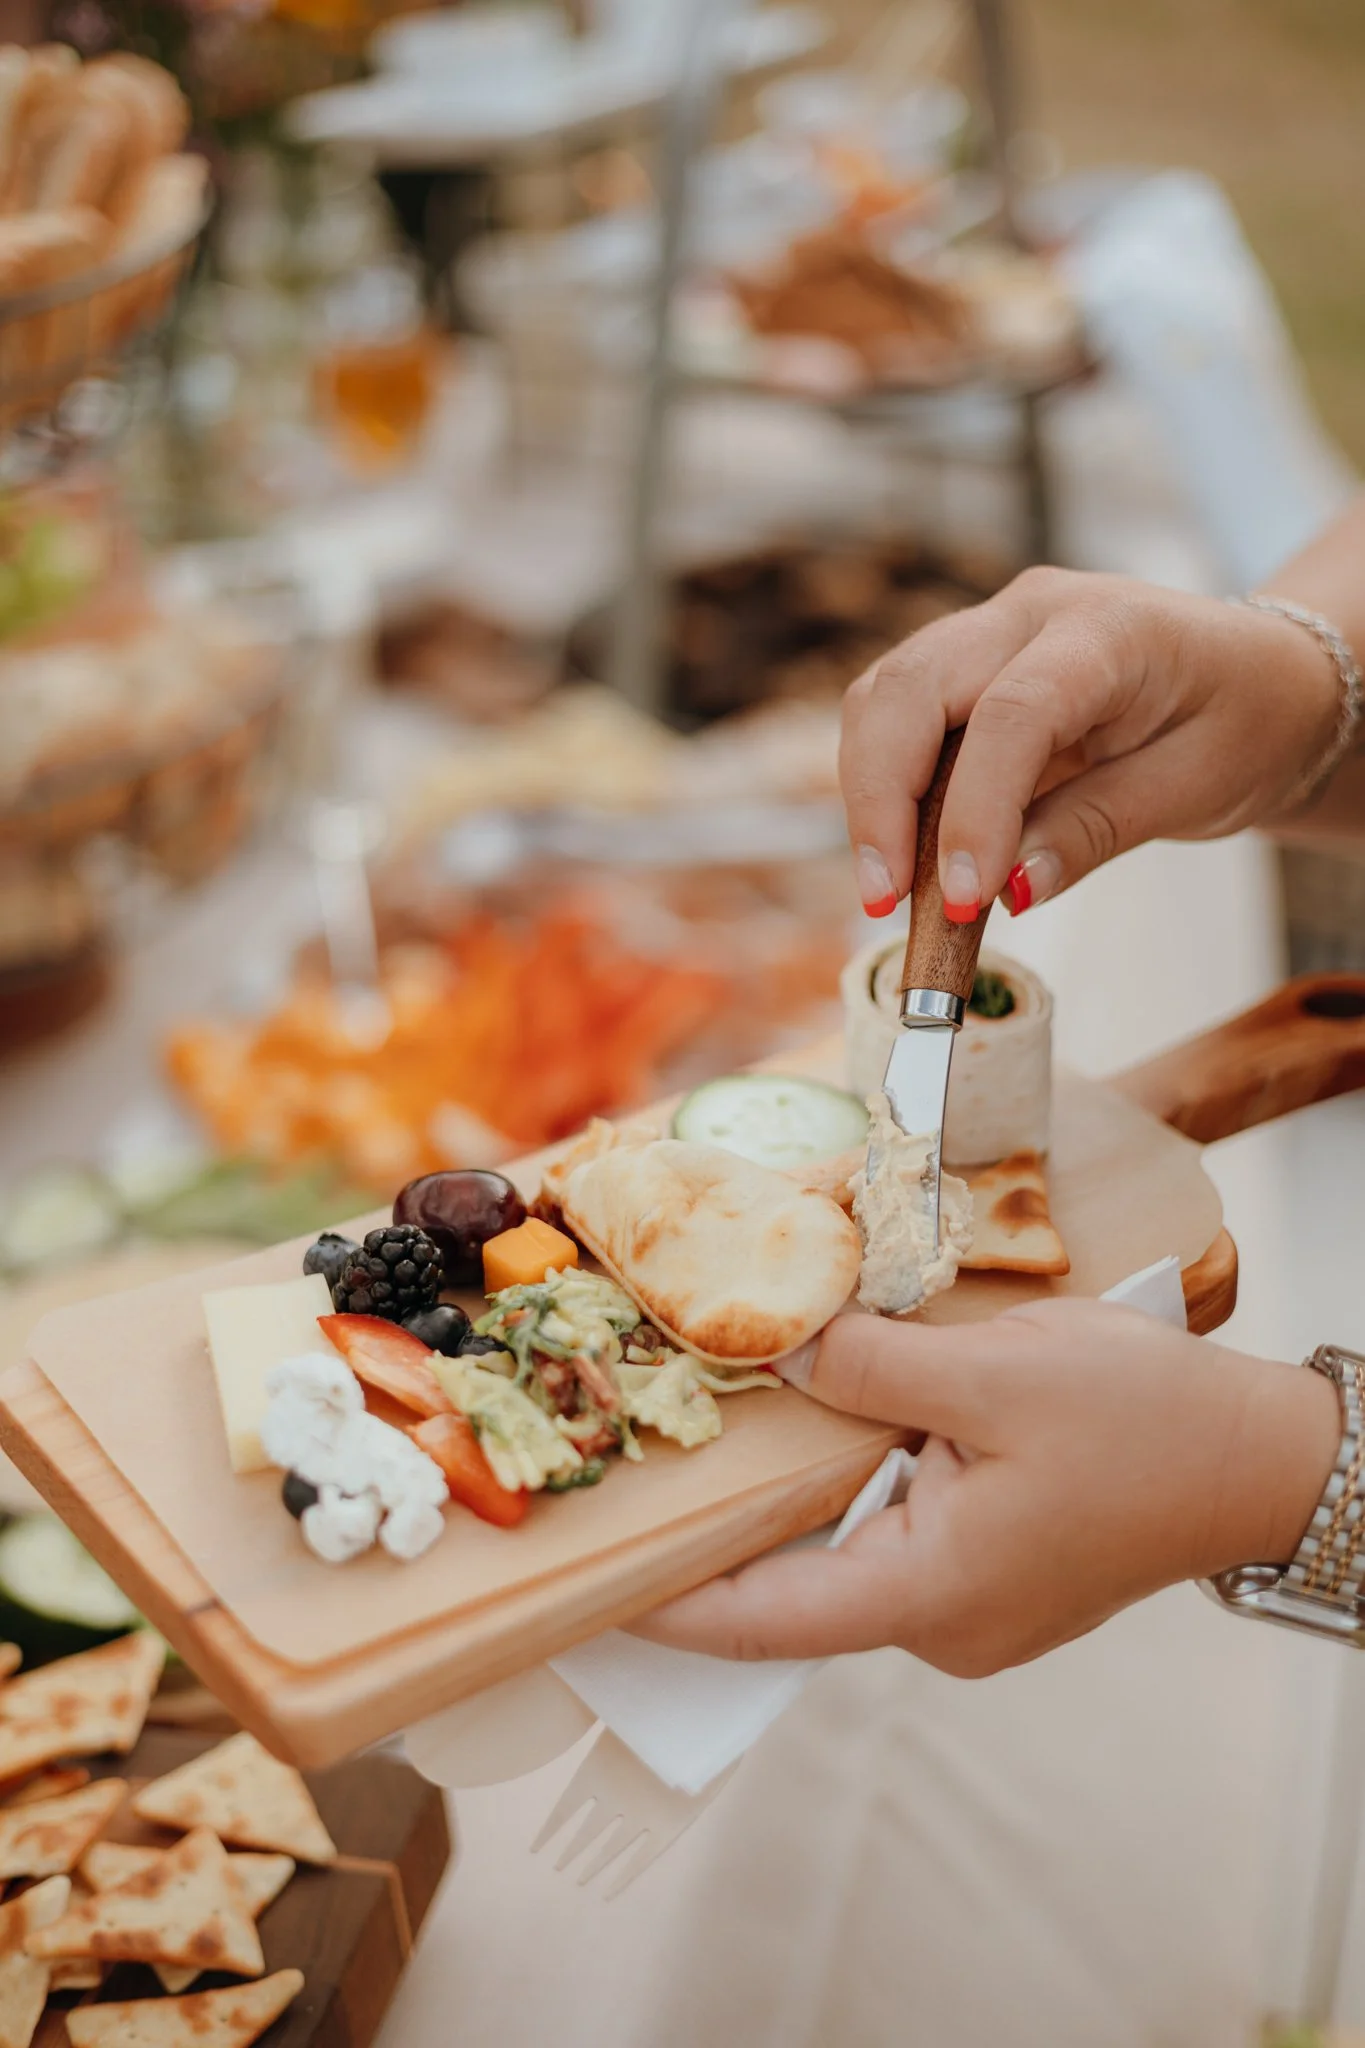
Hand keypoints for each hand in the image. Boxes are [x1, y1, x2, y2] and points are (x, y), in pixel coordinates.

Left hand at [637, 1301, 1338, 1675]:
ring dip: (791, 1496)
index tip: (584, 1585)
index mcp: (930, 1595)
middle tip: (635, 1473)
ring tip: (711, 1432)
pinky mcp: (994, 1575)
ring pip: (848, 1553)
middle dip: (718, 1531)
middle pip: (796, 1586)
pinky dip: (851, 1485)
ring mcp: (971, 1608)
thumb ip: (871, 1366)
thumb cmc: (1143, 1422)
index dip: (665, 1606)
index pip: (762, 1621)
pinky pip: (897, 1534)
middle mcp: (941, 1624)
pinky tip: (823, 1421)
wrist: (1261, 1456)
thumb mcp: (993, 1371)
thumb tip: (784, 1351)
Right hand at [841, 567, 1341, 920]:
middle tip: (885, 899)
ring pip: (884, 695)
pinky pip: (896, 716)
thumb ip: (1098, 828)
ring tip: (887, 888)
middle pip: (912, 687)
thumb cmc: (1245, 722)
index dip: (975, 810)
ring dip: (869, 794)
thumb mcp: (1196, 787)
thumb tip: (1012, 887)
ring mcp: (990, 630)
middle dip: (881, 799)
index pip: (1011, 714)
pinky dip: (885, 786)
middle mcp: (1033, 612)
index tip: (963, 898)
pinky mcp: (966, 665)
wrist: (1262, 679)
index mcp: (1110, 630)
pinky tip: (905, 854)